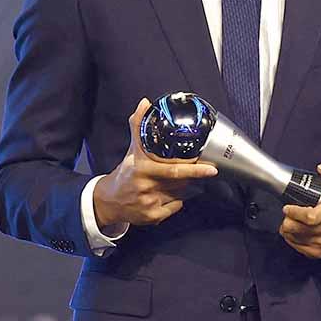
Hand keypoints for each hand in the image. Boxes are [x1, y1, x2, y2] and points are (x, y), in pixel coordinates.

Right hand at [92, 98, 218, 227]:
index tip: (211, 167)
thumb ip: (139, 126)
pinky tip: (170, 195)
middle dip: (193, 177)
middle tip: (205, 171)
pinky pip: (175, 207)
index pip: (173, 170)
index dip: (194, 169)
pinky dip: (177, 201)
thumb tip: (144, 103)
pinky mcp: (152, 217)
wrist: (109, 200)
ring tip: (180, 181)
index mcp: (141, 169)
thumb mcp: (132, 149)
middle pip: (180, 183)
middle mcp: (145, 187)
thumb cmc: (125, 172)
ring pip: (180, 195)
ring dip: (185, 188)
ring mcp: (149, 204)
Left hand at [279, 157, 320, 258]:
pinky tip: (293, 232)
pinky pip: (300, 248)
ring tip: (289, 222)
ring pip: (298, 239)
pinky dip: (292, 240)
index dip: (294, 212)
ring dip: (289, 231)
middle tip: (287, 215)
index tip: (287, 208)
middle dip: (288, 221)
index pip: (310, 217)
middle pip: (301, 229)